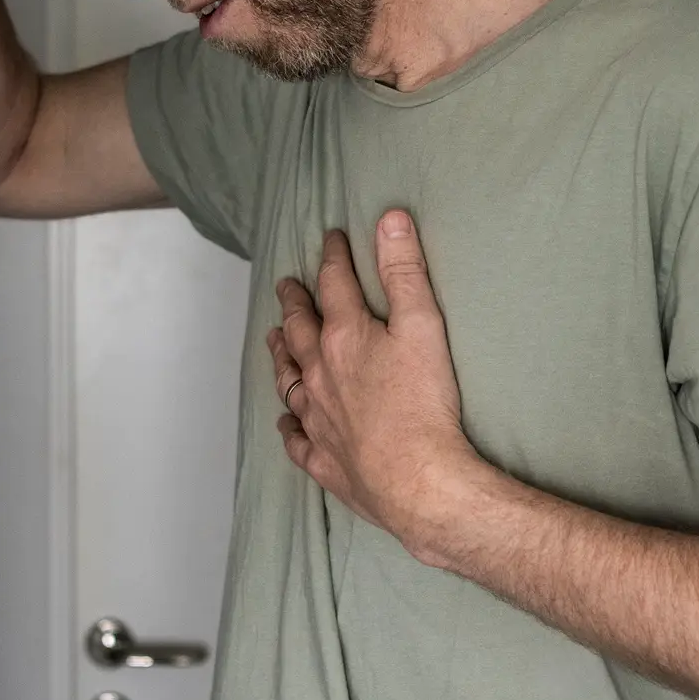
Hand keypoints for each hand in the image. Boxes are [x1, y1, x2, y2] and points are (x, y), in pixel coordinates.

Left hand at [267, 213, 486, 561]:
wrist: (417, 481)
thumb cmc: (424, 404)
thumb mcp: (423, 326)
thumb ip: (404, 271)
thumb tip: (388, 219)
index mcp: (344, 337)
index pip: (333, 284)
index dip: (333, 256)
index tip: (330, 238)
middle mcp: (318, 374)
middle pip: (299, 329)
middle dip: (294, 302)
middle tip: (286, 285)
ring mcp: (316, 419)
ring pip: (287, 379)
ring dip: (280, 355)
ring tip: (274, 338)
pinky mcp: (323, 459)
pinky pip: (296, 439)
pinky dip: (289, 426)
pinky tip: (287, 422)